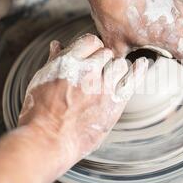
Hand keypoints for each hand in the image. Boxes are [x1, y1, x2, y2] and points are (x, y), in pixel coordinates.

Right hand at [18, 34, 147, 175]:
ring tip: (109, 80)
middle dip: (102, 60)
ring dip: (115, 69)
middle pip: (105, 53)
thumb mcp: (41, 80)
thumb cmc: (40, 112)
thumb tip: (57, 44)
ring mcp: (103, 87)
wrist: (49, 140)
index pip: (89, 41)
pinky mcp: (115, 103)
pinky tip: (142, 64)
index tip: (89, 57)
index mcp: (68, 62)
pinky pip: (133, 80)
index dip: (90, 48)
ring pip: (120, 65)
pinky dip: (140, 70)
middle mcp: (88, 71)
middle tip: (96, 73)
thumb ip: (53, 60)